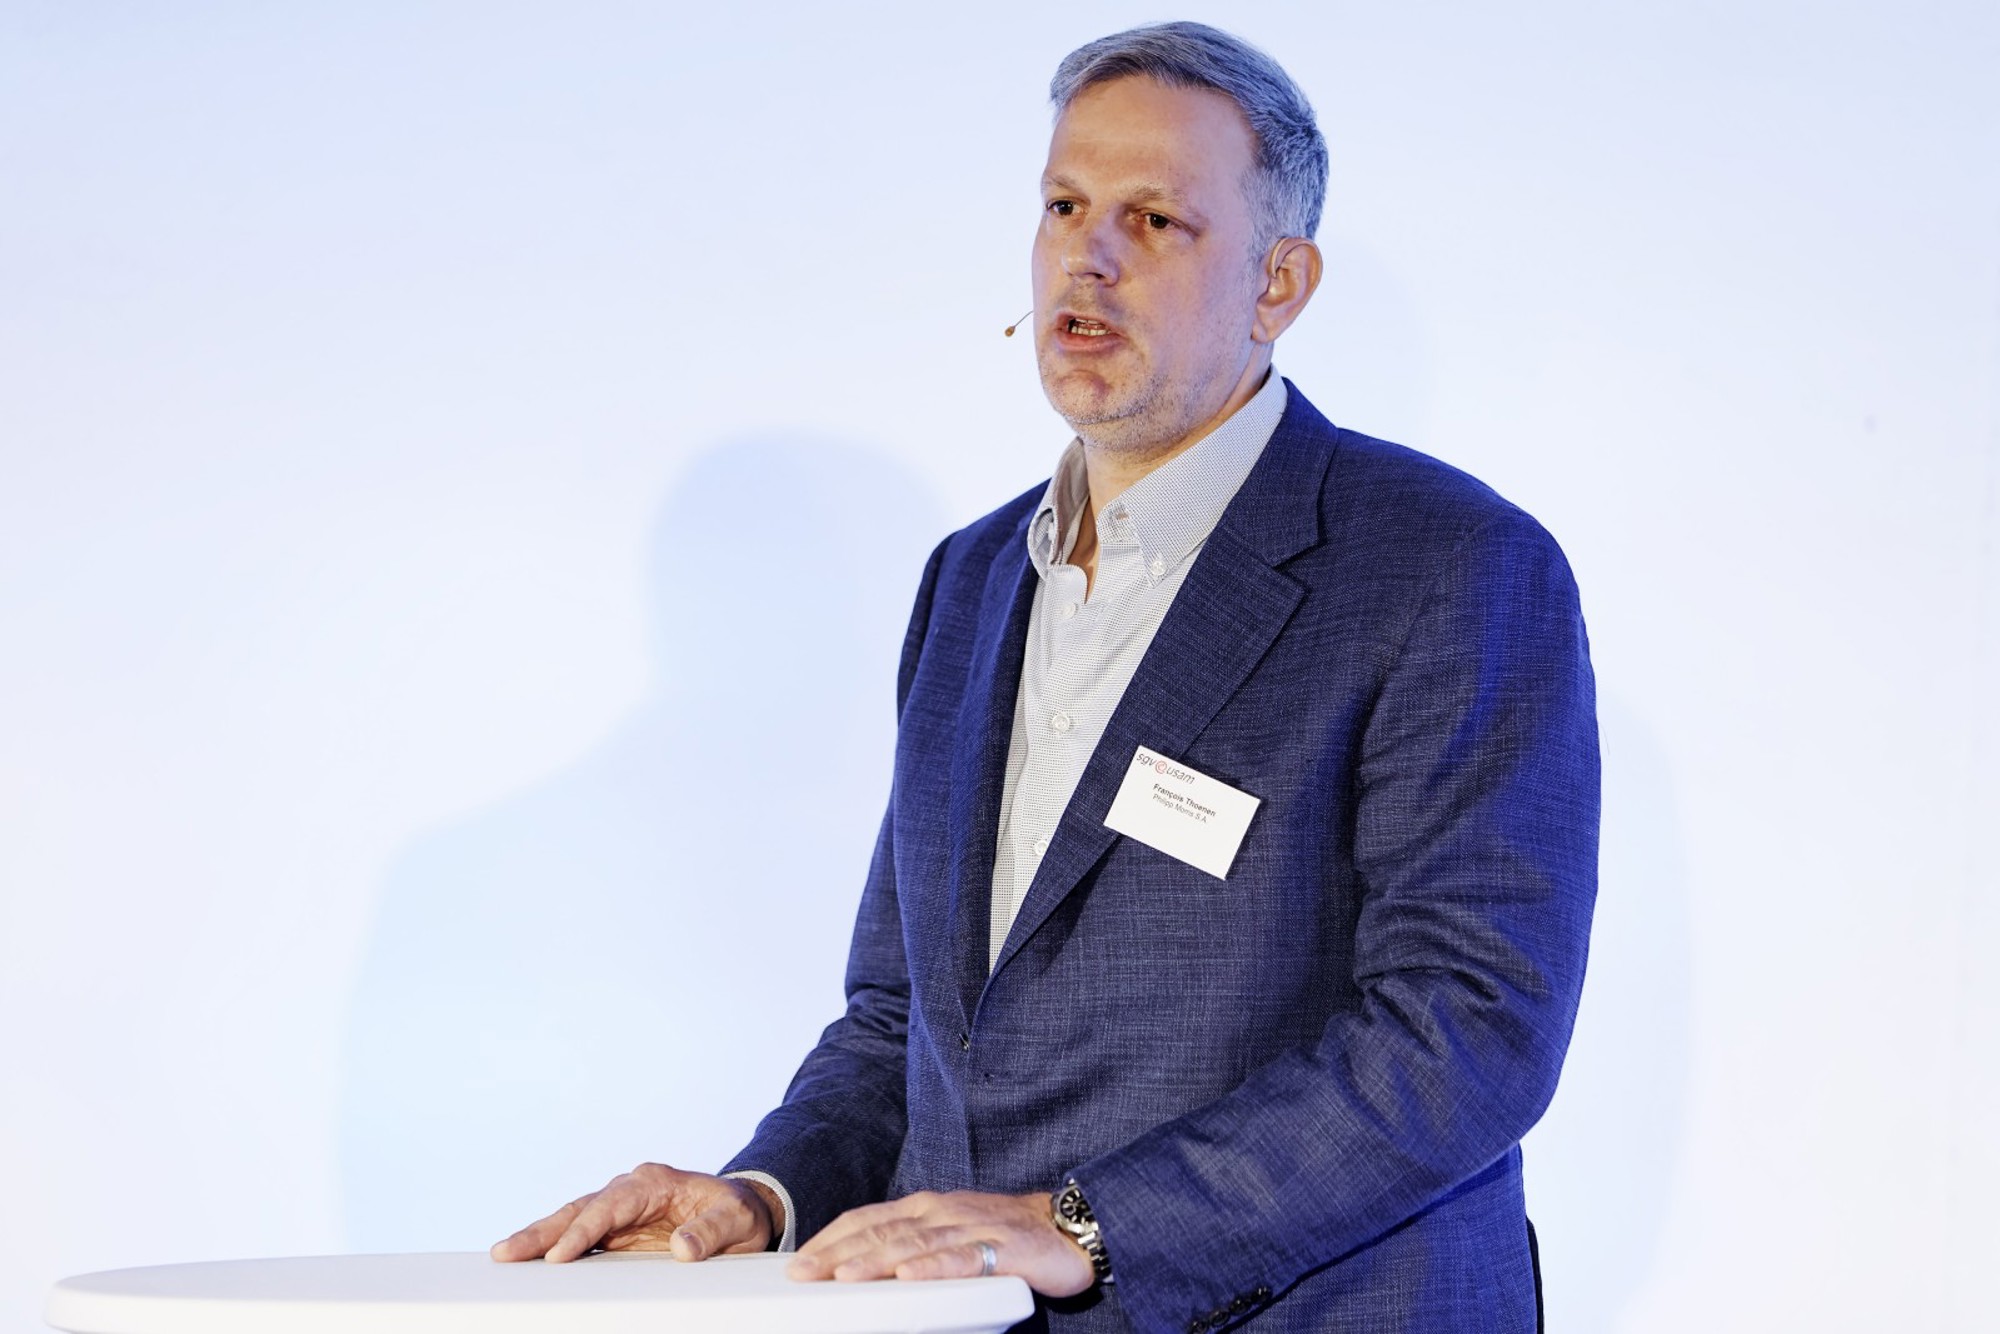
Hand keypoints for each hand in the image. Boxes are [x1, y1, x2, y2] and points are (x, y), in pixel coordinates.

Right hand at [490, 1162, 781, 1263]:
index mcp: (654, 1182)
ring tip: (503, 1256)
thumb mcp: (737, 1221)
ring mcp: (619, 1210)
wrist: (741, 1212)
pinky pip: (579, 1238)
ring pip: (571, 1221)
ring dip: (538, 1238)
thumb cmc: (739, 1214)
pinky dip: (553, 1248)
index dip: (586, 1229)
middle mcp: (629, 1191)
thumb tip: (682, 1247)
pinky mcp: (615, 1231)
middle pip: (580, 1209)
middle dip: (543, 1231)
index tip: (561, 1255)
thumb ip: (712, 1232)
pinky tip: (528, 1263)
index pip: (612, 1205)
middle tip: (506, 1252)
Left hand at [787, 1190, 1093, 1296]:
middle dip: (839, 1253)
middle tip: (804, 1273)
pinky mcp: (1000, 1248)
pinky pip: (962, 1259)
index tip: (800, 1260)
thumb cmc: (1003, 1236)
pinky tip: (910, 1278)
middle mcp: (942, 1212)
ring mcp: (970, 1227)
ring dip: (876, 1260)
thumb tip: (864, 1267)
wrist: (1065, 1227)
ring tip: (843, 1276)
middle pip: (882, 1232)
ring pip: (915, 1245)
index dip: (832, 1238)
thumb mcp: (949, 1235)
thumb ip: (912, 1246)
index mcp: (926, 1209)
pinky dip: (933, 1267)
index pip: (869, 1220)